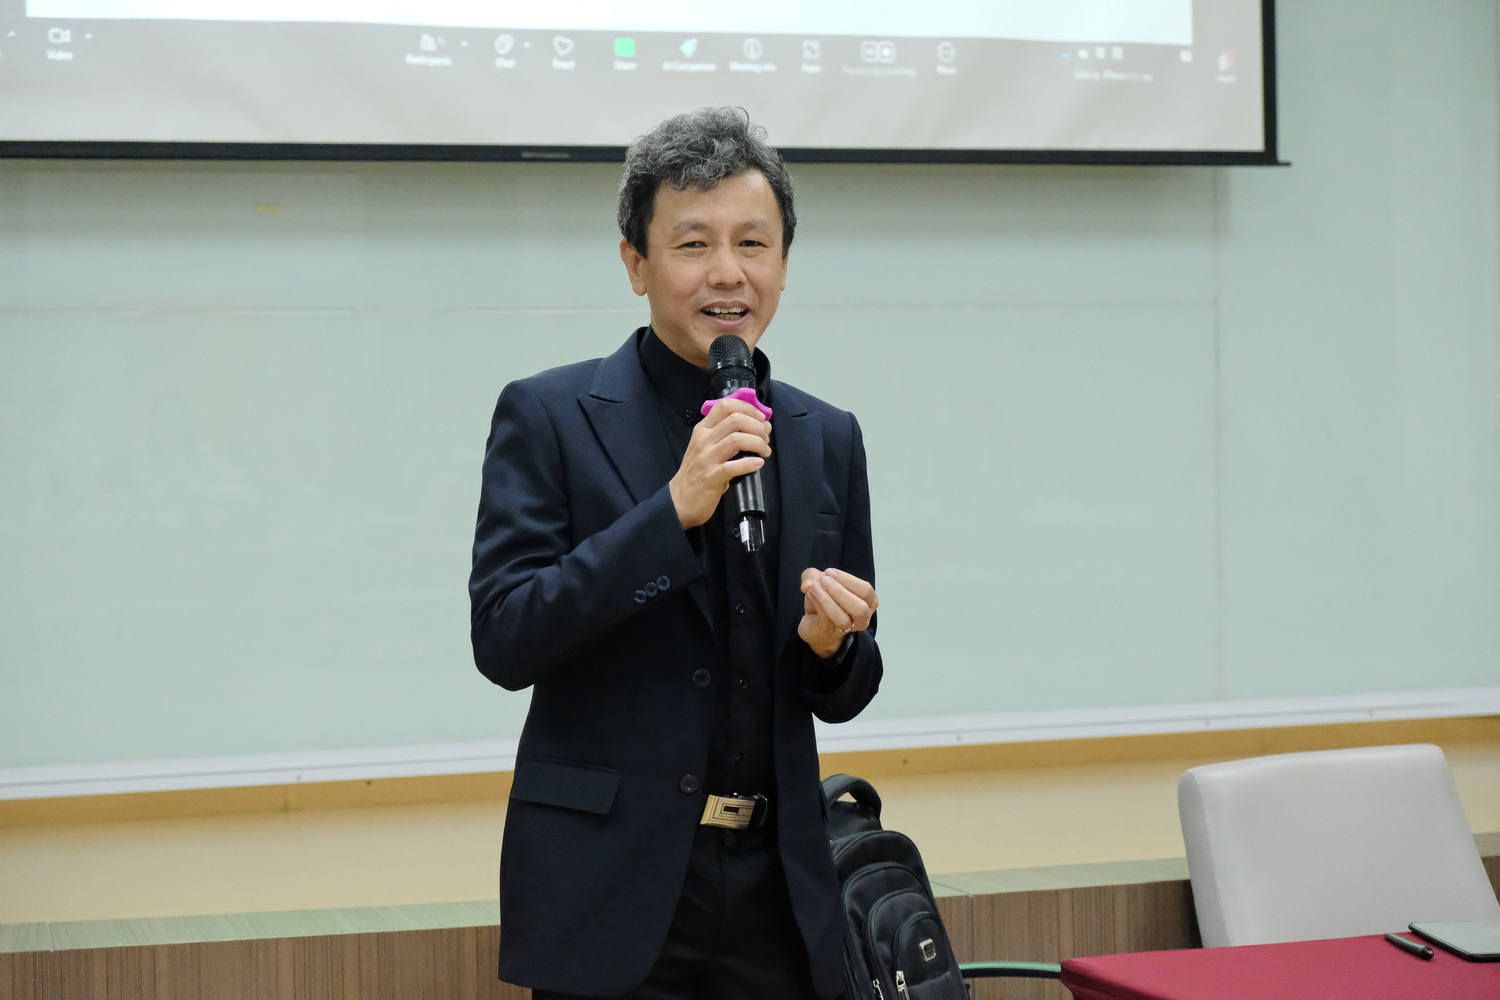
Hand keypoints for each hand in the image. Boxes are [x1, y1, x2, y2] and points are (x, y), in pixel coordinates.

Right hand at [669, 398, 770, 528]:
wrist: (680, 500)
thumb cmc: (697, 472)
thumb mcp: (706, 447)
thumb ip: (727, 435)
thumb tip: (759, 426)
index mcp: (703, 429)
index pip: (725, 406)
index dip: (748, 408)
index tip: (761, 418)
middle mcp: (704, 440)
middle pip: (736, 419)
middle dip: (758, 426)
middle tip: (766, 438)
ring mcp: (707, 458)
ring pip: (737, 439)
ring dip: (758, 443)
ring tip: (765, 452)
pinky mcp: (712, 476)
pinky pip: (734, 465)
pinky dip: (751, 463)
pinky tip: (758, 464)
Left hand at [798, 567, 877, 658]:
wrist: (813, 624)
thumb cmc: (824, 601)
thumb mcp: (819, 580)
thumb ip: (813, 576)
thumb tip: (807, 584)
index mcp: (868, 602)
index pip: (865, 591)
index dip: (848, 580)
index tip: (829, 572)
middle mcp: (862, 617)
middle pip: (860, 608)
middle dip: (840, 591)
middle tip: (824, 580)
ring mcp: (848, 628)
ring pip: (843, 619)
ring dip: (827, 600)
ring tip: (814, 587)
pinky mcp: (830, 632)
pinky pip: (827, 620)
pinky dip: (818, 604)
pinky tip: (810, 594)